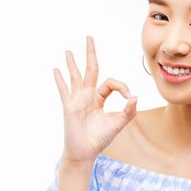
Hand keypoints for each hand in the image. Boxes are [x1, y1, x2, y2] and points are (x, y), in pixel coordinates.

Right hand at [53, 35, 137, 163]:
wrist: (85, 152)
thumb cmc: (100, 138)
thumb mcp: (118, 123)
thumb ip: (129, 111)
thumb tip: (135, 96)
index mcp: (99, 98)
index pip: (111, 83)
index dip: (121, 86)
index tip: (128, 96)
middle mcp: (88, 96)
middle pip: (90, 69)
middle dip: (90, 53)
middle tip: (89, 37)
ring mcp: (77, 100)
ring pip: (75, 76)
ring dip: (72, 63)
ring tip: (68, 50)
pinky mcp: (69, 106)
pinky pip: (64, 90)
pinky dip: (60, 80)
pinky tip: (55, 70)